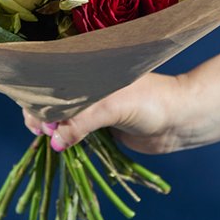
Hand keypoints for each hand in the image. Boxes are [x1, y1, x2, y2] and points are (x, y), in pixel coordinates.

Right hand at [22, 71, 191, 154]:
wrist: (182, 121)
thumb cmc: (152, 102)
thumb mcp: (112, 107)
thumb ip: (81, 122)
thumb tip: (53, 141)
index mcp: (90, 71)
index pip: (53, 80)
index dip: (40, 99)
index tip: (37, 119)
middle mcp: (89, 86)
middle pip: (54, 101)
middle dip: (43, 117)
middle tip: (41, 133)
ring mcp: (95, 107)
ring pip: (63, 119)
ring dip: (53, 131)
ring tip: (50, 143)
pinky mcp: (102, 126)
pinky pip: (76, 133)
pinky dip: (65, 141)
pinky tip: (58, 148)